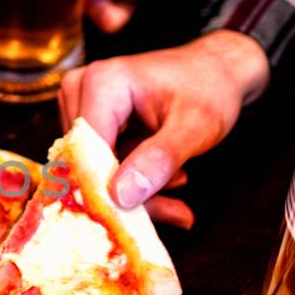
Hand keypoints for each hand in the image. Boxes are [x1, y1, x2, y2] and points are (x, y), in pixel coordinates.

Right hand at [57, 30, 269, 227]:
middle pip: (88, 163)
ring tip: (176, 183)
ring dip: (134, 190)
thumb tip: (121, 195)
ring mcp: (78, 102)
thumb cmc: (210, 88)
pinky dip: (131, 180)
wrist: (216, 69)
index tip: (139, 224)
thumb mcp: (196, 126)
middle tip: (175, 210)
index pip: (86, 153)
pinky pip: (100, 164)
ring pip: (93, 169)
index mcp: (102, 82)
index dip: (107, 192)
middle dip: (129, 194)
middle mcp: (79, 88)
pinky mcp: (86, 118)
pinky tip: (164, 178)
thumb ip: (160, 158)